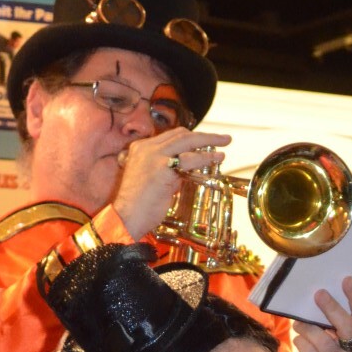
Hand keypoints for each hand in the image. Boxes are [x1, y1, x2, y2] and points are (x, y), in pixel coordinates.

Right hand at [111, 127, 231, 237]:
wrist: (126, 218)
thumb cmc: (139, 206)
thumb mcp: (153, 181)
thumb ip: (169, 172)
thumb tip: (187, 170)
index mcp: (140, 148)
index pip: (170, 136)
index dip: (190, 137)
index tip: (204, 141)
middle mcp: (146, 148)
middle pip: (181, 134)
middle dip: (204, 135)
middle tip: (222, 138)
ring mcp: (154, 156)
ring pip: (187, 141)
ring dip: (209, 141)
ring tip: (225, 143)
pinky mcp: (162, 168)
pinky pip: (190, 160)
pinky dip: (206, 158)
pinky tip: (217, 157)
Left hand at [292, 276, 351, 351]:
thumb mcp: (345, 344)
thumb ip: (340, 324)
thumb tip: (322, 295)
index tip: (346, 279)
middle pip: (346, 327)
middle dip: (332, 308)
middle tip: (318, 293)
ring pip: (319, 337)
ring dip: (306, 327)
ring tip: (300, 324)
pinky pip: (305, 349)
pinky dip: (300, 341)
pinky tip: (301, 342)